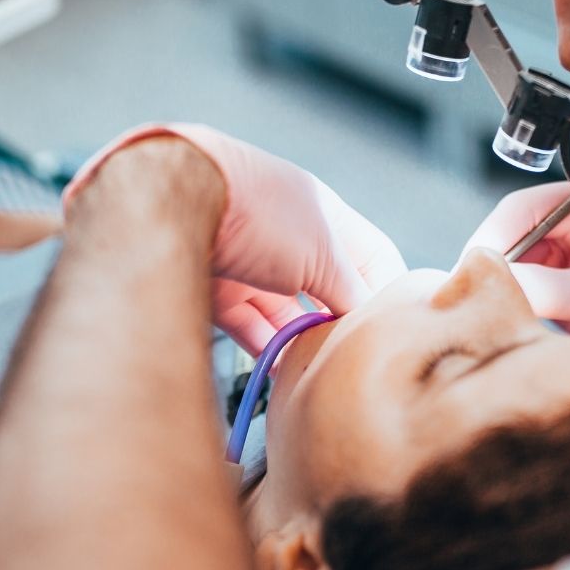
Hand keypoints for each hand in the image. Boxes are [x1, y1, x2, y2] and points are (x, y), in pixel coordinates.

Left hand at [65, 124, 406, 354]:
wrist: (174, 197)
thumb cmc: (260, 212)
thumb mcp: (323, 253)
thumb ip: (349, 291)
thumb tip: (365, 322)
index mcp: (326, 218)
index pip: (372, 258)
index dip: (388, 293)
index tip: (395, 331)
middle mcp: (291, 238)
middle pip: (327, 290)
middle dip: (340, 324)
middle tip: (353, 359)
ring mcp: (253, 263)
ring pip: (288, 313)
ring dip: (303, 342)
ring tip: (318, 372)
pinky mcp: (218, 289)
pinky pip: (252, 327)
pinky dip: (268, 348)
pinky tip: (282, 371)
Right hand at [463, 175, 569, 384]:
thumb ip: (550, 291)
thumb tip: (493, 284)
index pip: (521, 209)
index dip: (490, 240)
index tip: (466, 274)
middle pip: (509, 234)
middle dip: (490, 267)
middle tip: (466, 301)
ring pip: (511, 263)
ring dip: (498, 288)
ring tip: (483, 315)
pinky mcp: (564, 281)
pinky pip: (523, 286)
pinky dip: (511, 304)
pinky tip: (503, 322)